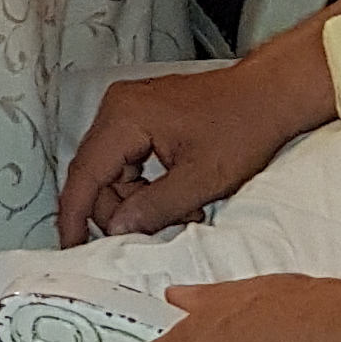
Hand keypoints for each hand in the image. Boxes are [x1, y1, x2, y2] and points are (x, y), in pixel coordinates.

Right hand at [57, 57, 312, 244]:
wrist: (269, 95)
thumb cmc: (244, 127)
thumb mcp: (202, 180)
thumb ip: (155, 208)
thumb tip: (117, 229)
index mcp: (124, 117)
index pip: (85, 173)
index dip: (75, 215)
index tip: (71, 245)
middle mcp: (118, 108)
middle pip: (96, 174)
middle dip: (120, 210)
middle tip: (155, 232)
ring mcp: (128, 109)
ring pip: (113, 170)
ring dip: (138, 200)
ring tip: (182, 211)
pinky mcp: (141, 115)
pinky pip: (128, 159)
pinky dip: (147, 185)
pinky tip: (178, 196)